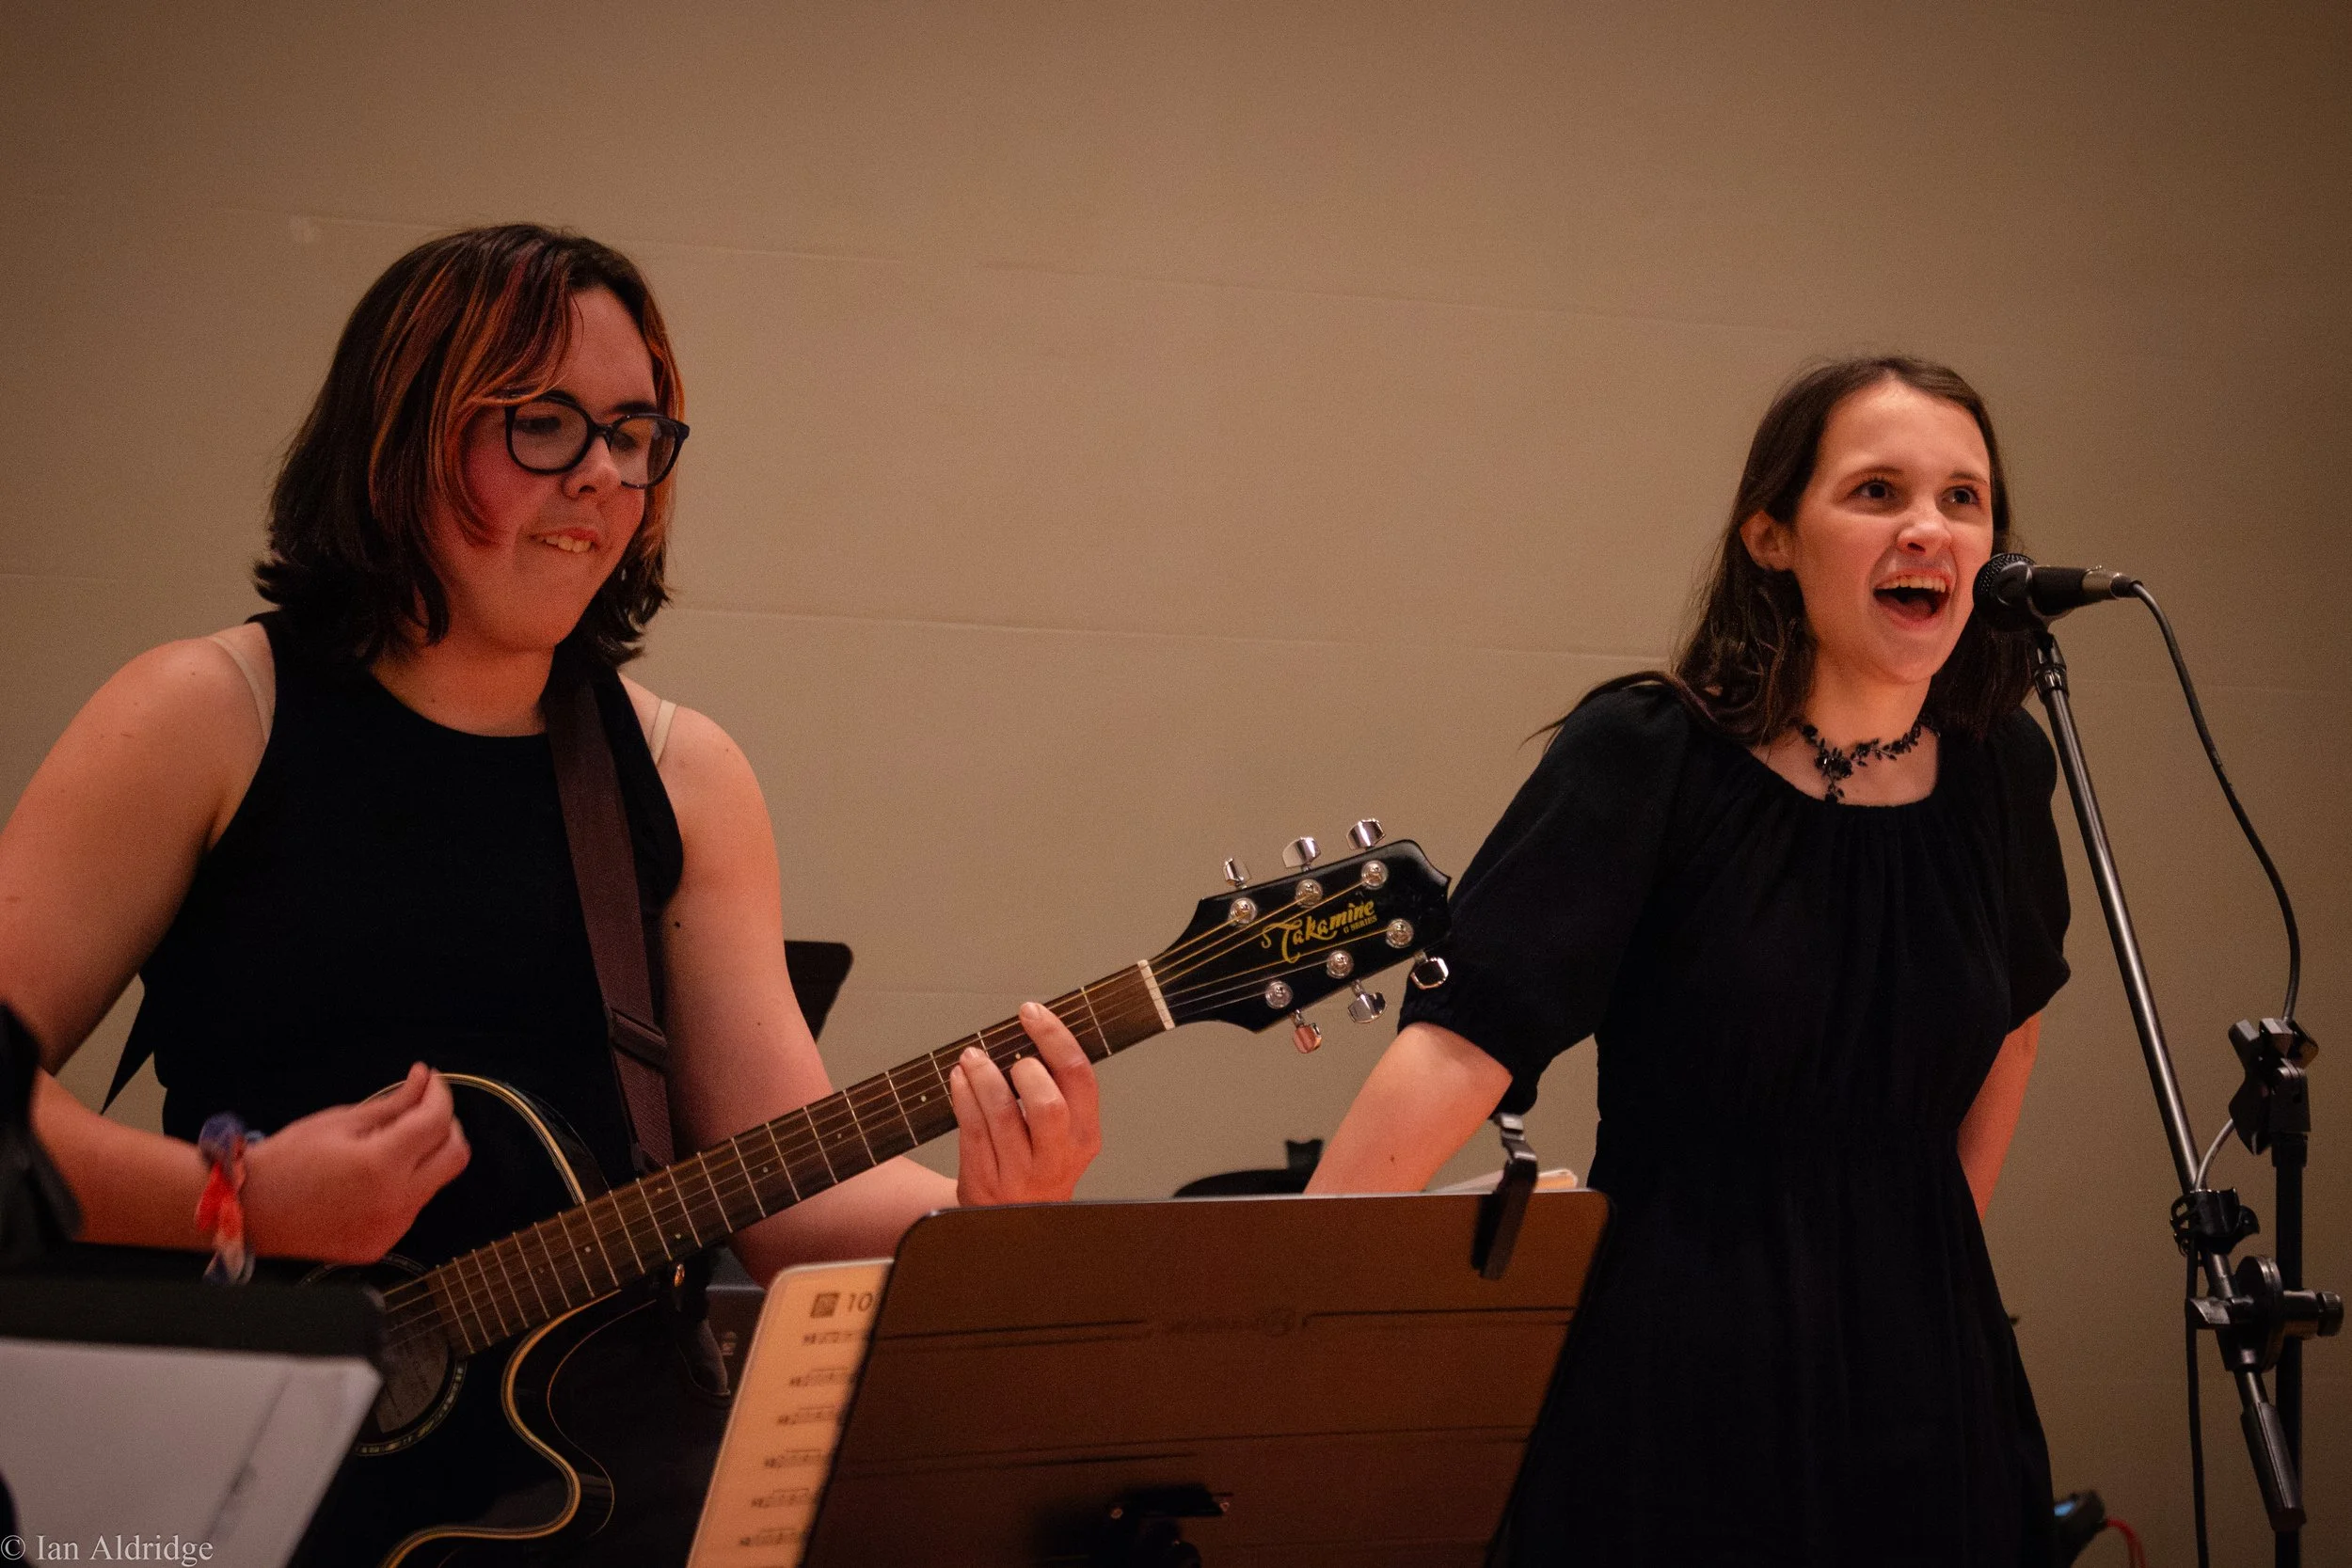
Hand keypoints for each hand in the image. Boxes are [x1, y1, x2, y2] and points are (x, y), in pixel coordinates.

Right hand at [242, 1062, 470, 1262]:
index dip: (439, 1094)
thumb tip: (424, 1080)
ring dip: (427, 1156)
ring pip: (437, 1182)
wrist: (247, 1212)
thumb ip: (392, 1103)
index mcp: (381, 1165)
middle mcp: (395, 1202)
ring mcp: (391, 1228)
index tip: (429, 1080)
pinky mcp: (381, 1245)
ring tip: (391, 1141)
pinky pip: (412, 1207)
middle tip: (423, 1108)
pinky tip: (375, 1175)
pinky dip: (407, 1184)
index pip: (436, 1122)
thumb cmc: (286, 1161)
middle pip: (456, 1156)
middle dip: (447, 1126)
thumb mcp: (339, 1121)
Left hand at [948, 1002, 1102, 1204]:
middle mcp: (1057, 1158)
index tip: (1033, 1013)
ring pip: (1001, 1115)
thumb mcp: (1064, 1137)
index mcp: (1084, 1138)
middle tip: (1012, 1057)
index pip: (1079, 1078)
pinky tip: (959, 1079)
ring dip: (983, 1077)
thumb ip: (1057, 1093)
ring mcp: (1020, 1173)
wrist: (1011, 1224)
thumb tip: (1030, 1033)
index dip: (1055, 1038)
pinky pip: (972, 1130)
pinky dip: (963, 1096)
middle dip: (1026, 1069)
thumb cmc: (1037, 1168)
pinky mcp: (985, 1180)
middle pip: (1048, 1105)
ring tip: (973, 1058)